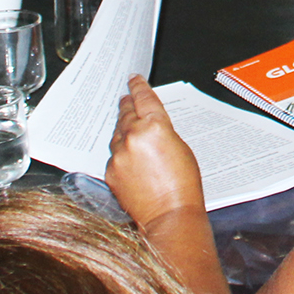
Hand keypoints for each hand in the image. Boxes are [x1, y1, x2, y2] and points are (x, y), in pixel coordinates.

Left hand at [108, 76, 207, 229]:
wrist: (169, 214)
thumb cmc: (182, 184)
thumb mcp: (181, 146)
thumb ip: (162, 131)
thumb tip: (151, 126)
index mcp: (154, 126)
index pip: (143, 98)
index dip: (138, 86)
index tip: (133, 79)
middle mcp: (133, 137)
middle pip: (126, 113)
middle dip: (128, 104)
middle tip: (127, 98)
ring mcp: (119, 155)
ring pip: (117, 133)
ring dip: (123, 128)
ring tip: (129, 127)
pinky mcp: (110, 171)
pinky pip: (113, 154)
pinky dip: (120, 151)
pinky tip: (128, 156)